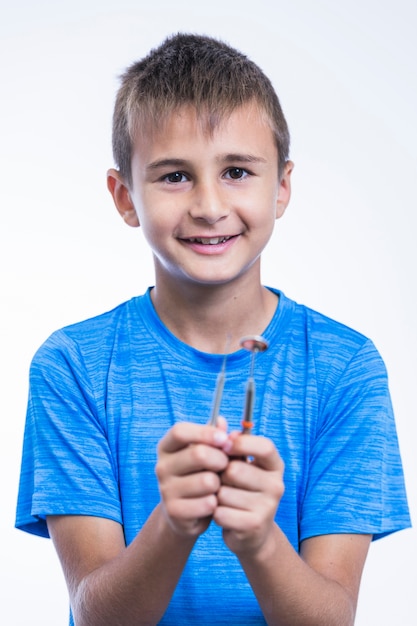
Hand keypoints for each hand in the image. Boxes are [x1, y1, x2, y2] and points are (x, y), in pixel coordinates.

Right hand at [156, 421, 229, 537]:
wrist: (188, 512)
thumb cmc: (201, 473)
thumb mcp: (208, 452)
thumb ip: (217, 437)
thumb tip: (223, 422)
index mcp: (167, 447)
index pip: (179, 431)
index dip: (205, 432)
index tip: (224, 439)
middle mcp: (161, 466)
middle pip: (198, 454)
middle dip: (221, 459)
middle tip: (226, 465)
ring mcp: (165, 490)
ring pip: (207, 481)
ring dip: (220, 484)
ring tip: (218, 486)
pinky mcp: (174, 511)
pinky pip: (207, 503)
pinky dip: (216, 503)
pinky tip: (212, 503)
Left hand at [213, 432, 284, 556]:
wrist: (250, 533)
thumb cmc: (241, 490)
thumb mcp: (238, 464)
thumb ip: (228, 443)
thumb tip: (220, 420)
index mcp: (275, 465)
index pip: (264, 446)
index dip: (241, 443)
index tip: (224, 445)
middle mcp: (276, 485)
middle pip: (235, 469)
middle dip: (220, 475)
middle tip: (222, 481)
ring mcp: (268, 507)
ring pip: (223, 492)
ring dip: (216, 496)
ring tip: (223, 500)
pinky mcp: (254, 525)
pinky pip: (220, 512)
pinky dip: (215, 513)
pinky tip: (224, 515)